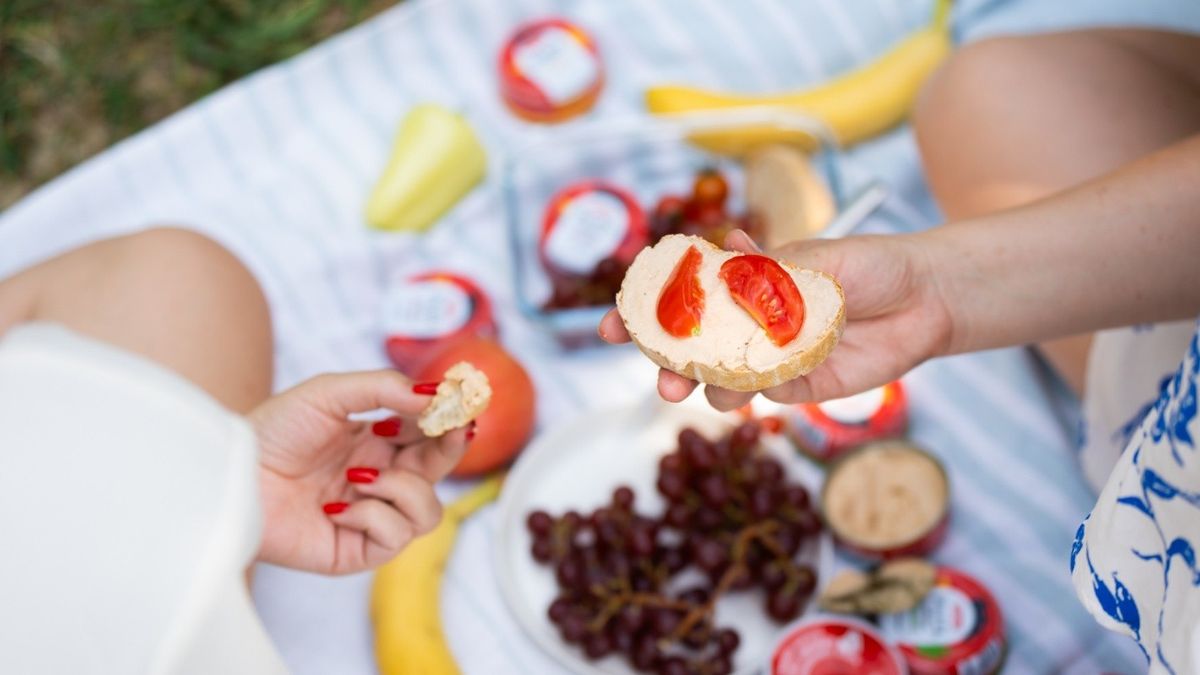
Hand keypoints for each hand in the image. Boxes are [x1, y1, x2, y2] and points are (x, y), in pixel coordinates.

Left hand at [249, 370, 469, 574]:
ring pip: (428, 512)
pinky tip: (338, 507)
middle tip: (454, 428)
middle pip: (439, 471)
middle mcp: (379, 479)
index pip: (429, 434)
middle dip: (451, 448)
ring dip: (404, 488)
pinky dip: (373, 517)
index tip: (461, 403)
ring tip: (361, 476)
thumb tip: (435, 394)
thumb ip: (385, 389)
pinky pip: (395, 538)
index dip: (449, 421)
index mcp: (377, 442)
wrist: (232, 476)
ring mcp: (370, 517)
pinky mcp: (356, 551)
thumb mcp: (330, 393)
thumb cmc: (272, 432)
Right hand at [599, 230, 952, 409]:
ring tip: (720, 388)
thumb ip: (768, 271)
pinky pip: (762, 393)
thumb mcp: (813, 259)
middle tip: (663, 381)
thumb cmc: (865, 264)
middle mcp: (745, 321)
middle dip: (666, 365)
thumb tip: (729, 252)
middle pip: (688, 347)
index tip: (611, 327)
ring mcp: (767, 356)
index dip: (640, 312)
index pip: (678, 296)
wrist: (924, 300)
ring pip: (719, 379)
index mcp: (738, 281)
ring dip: (710, 387)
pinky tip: (766, 381)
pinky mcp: (796, 386)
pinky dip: (756, 390)